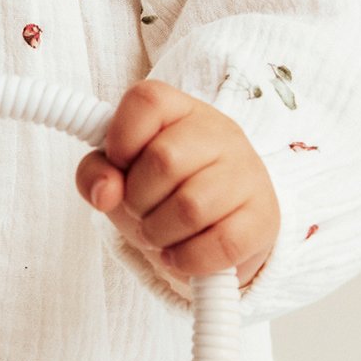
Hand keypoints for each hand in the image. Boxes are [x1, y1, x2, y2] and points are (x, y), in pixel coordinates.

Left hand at [76, 80, 278, 288]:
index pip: (147, 101)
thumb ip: (96, 173)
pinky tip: (180, 255)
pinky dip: (187, 259)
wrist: (218, 231)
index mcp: (182, 111)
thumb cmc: (164, 194)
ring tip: (159, 234)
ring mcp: (247, 174)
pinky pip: (220, 245)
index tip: (120, 164)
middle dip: (137, 200)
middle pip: (164, 159)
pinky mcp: (263, 218)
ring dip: (159, 233)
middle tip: (141, 211)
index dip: (121, 138)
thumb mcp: (122, 177)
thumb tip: (104, 192)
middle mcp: (220, 134)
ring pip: (191, 207)